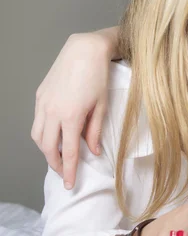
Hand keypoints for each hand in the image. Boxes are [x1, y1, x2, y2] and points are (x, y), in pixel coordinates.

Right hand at [31, 30, 114, 188]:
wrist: (84, 50)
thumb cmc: (98, 77)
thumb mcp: (102, 107)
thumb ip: (95, 131)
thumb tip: (93, 152)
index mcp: (71, 117)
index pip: (68, 152)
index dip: (70, 171)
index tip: (70, 185)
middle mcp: (52, 112)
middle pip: (48, 148)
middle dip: (55, 164)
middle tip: (65, 174)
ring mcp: (43, 103)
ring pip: (38, 136)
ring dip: (46, 150)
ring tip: (59, 157)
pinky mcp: (40, 96)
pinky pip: (37, 121)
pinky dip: (43, 133)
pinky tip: (54, 136)